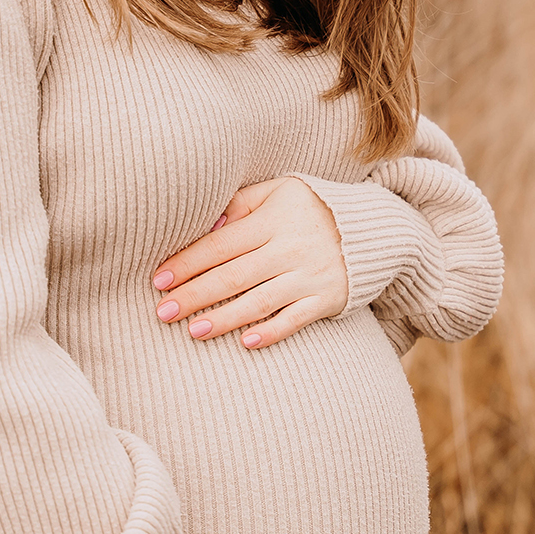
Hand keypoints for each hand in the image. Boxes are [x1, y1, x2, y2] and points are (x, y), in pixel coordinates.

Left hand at [151, 176, 346, 348]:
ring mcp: (309, 276)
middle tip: (163, 312)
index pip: (220, 244)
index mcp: (272, 220)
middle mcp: (289, 248)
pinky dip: (272, 332)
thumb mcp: (280, 191)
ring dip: (224, 318)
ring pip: (259, 301)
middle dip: (194, 295)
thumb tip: (205, 225)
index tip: (159, 280)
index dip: (187, 262)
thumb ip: (241, 203)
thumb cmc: (313, 208)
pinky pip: (295, 319)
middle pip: (233, 276)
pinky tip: (247, 343)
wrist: (375, 229)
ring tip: (193, 331)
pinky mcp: (327, 298)